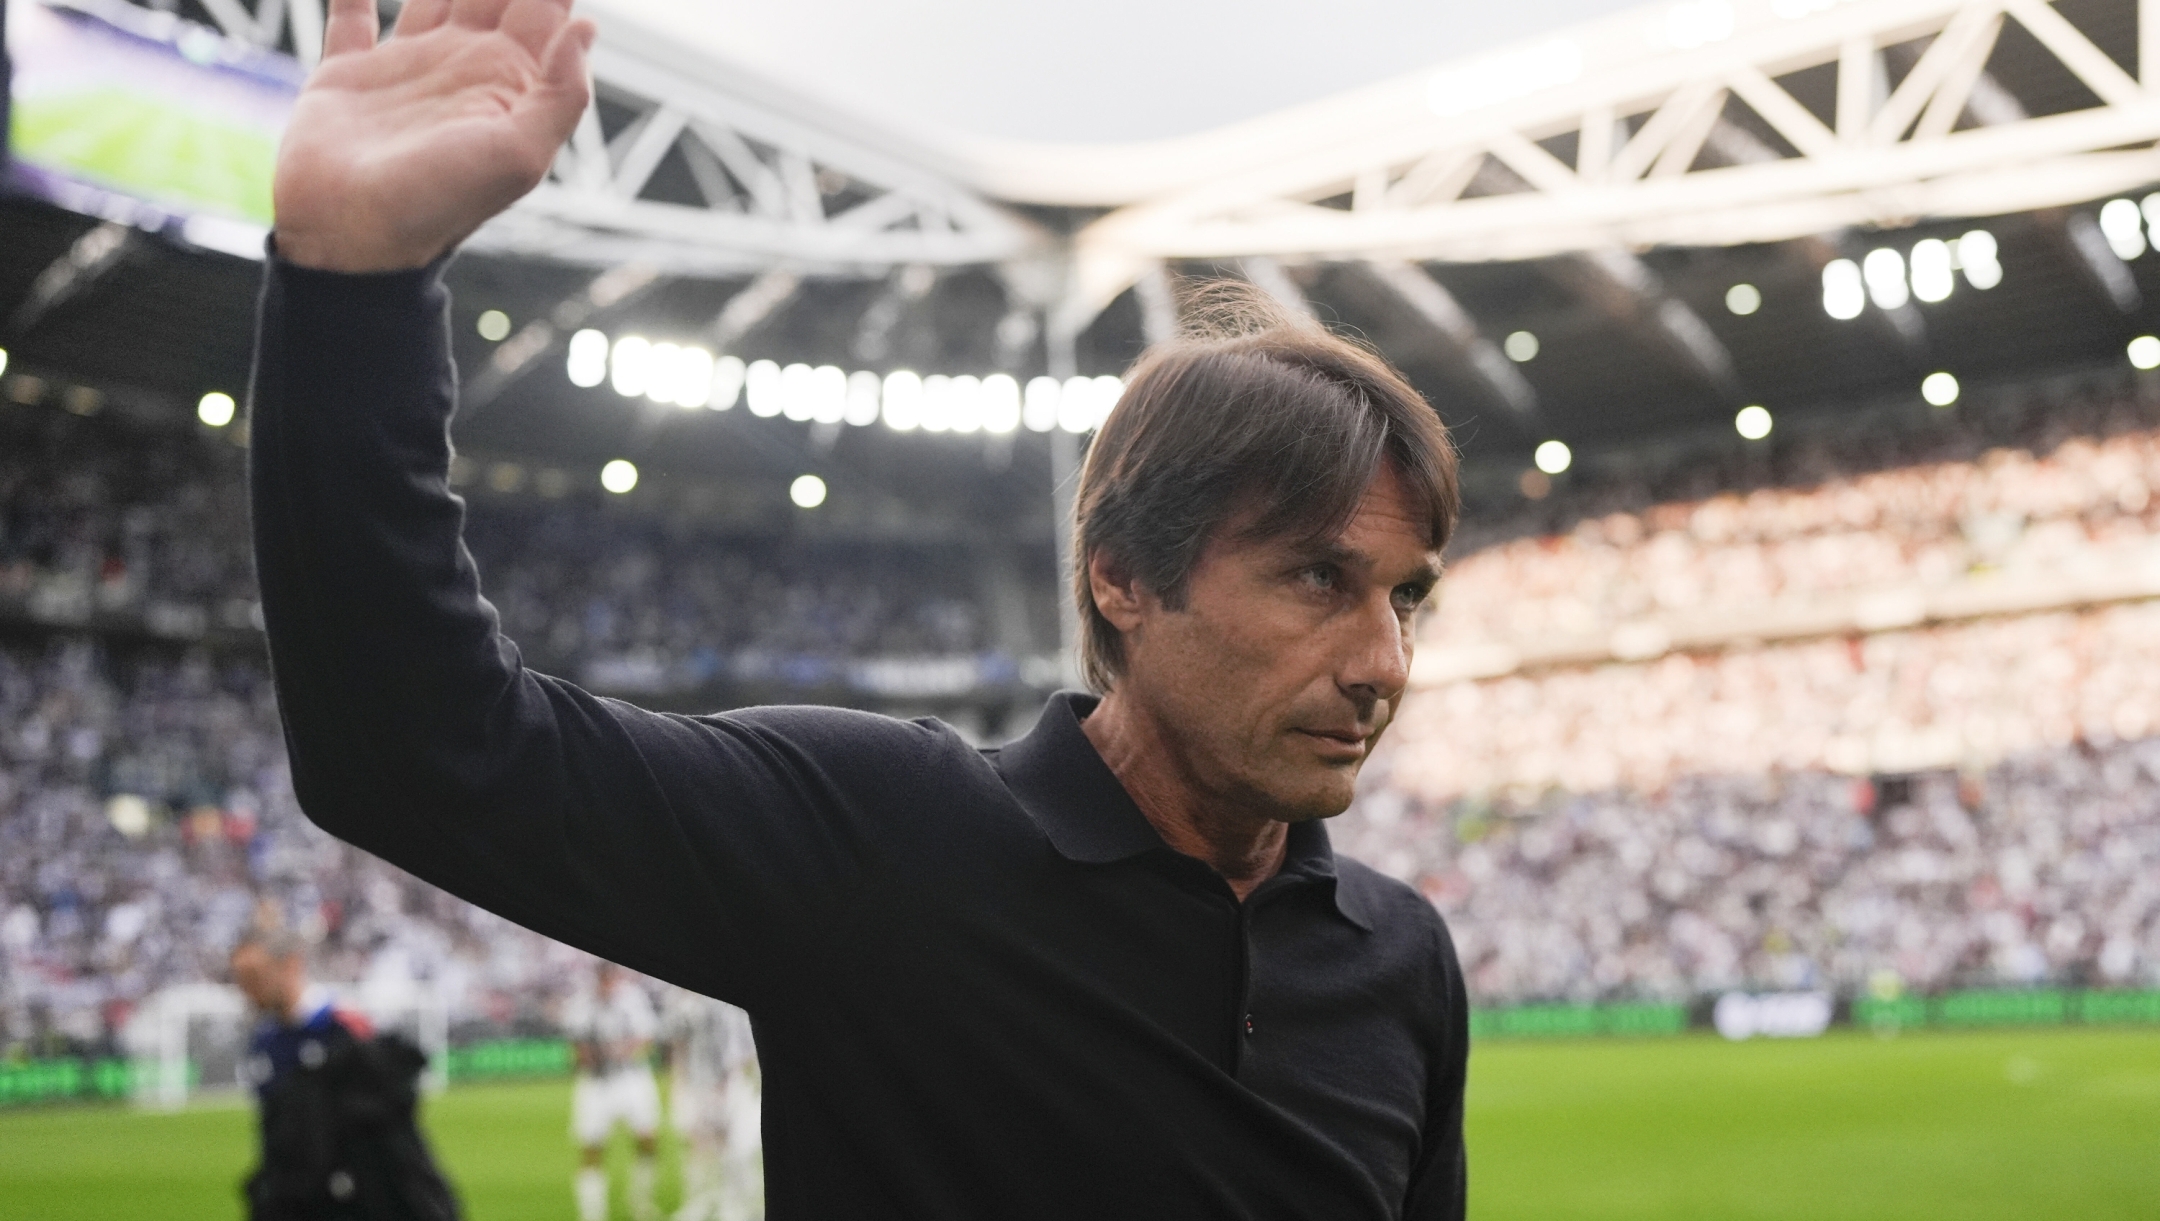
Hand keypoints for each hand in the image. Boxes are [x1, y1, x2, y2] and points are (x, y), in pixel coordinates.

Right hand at [273, 0, 593, 271]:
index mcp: (509, 81)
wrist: (351, 237)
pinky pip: (350, 13)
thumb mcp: (519, 156)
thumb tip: (588, 29)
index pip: (544, 7)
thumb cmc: (438, 205)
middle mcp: (463, 66)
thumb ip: (561, 95)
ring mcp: (405, 66)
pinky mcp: (346, 73)